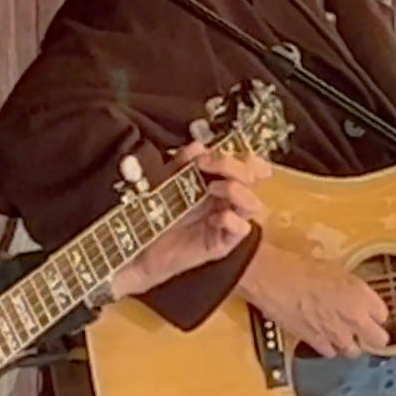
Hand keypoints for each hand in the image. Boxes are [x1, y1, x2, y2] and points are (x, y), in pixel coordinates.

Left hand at [109, 144, 269, 298]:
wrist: (141, 248)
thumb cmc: (157, 216)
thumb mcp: (168, 181)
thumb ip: (183, 162)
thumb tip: (199, 147)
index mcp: (220, 184)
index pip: (246, 166)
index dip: (243, 156)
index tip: (219, 151)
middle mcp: (228, 202)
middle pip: (251, 180)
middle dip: (233, 166)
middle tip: (207, 163)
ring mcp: (228, 223)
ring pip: (253, 204)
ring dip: (236, 190)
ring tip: (211, 188)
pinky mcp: (223, 244)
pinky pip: (243, 230)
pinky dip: (231, 220)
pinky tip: (213, 217)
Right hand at [236, 241, 389, 357]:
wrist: (274, 280)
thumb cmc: (300, 269)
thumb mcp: (337, 271)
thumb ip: (353, 290)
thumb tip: (357, 298)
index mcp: (362, 296)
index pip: (383, 315)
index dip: (376, 314)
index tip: (372, 313)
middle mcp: (354, 318)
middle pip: (379, 340)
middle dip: (374, 336)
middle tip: (367, 332)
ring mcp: (336, 334)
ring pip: (355, 351)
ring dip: (351, 343)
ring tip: (342, 334)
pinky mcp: (317, 344)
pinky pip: (331, 353)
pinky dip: (329, 347)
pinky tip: (324, 337)